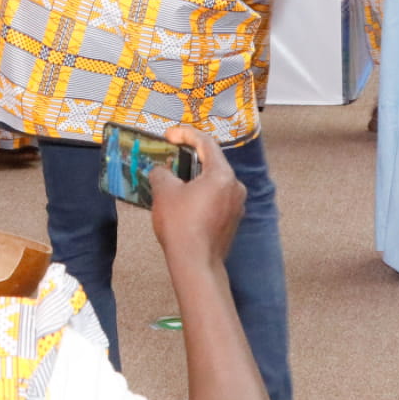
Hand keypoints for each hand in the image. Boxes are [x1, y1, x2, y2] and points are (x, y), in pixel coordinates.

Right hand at [147, 125, 244, 263]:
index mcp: (222, 175)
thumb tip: (162, 171)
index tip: (169, 135)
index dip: (185, 134)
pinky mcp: (232, 221)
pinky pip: (216, 198)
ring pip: (214, 182)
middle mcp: (235, 187)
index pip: (206, 143)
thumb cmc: (181, 226)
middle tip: (170, 156)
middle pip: (212, 162)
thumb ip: (162, 173)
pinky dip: (200, 194)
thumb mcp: (164, 191)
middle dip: (189, 158)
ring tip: (173, 180)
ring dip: (194, 178)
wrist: (196, 264)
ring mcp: (236, 206)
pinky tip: (183, 201)